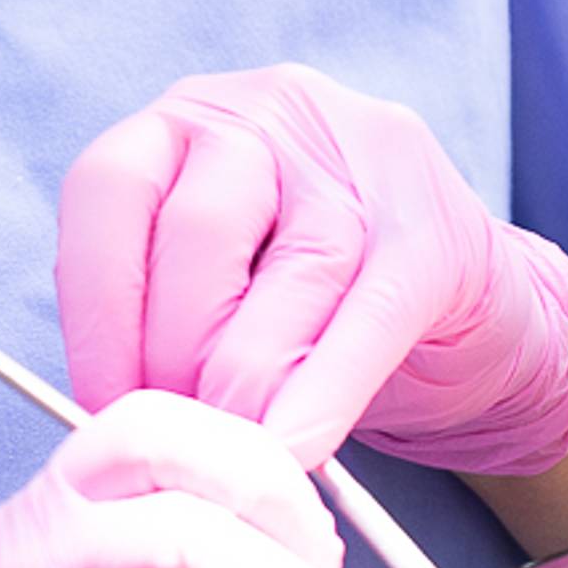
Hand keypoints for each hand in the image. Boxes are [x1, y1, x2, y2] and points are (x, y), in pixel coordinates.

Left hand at [55, 64, 567, 473]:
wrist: (470, 311)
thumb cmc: (311, 302)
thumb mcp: (216, 280)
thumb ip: (156, 311)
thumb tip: (105, 407)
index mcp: (193, 118)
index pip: (109, 188)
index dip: (96, 307)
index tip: (101, 401)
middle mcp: (273, 113)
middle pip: (196, 235)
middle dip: (172, 355)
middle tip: (176, 436)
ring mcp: (362, 161)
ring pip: (285, 279)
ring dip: (244, 389)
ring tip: (230, 455)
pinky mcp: (435, 232)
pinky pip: (366, 321)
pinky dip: (321, 395)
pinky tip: (294, 448)